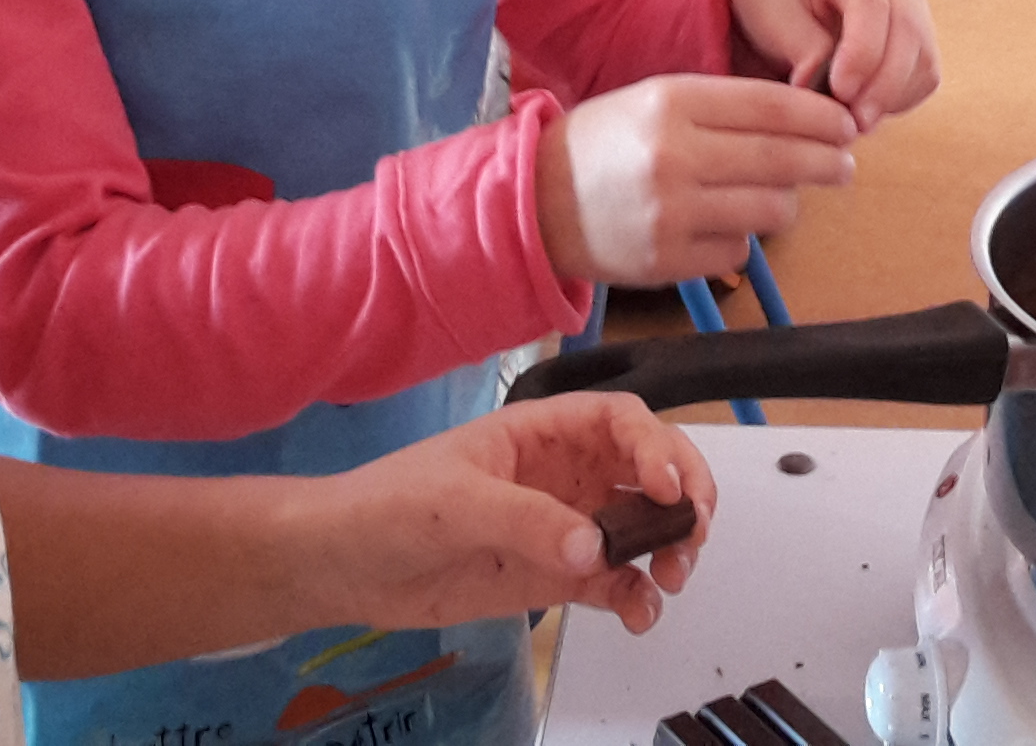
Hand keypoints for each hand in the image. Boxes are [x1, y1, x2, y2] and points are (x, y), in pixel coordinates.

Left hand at [301, 394, 714, 635]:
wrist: (343, 567)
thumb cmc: (387, 506)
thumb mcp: (455, 503)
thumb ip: (527, 519)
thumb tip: (596, 546)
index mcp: (541, 433)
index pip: (619, 421)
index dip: (656, 445)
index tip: (667, 487)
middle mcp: (565, 474)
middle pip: (648, 470)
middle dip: (683, 496)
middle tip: (692, 532)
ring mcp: (565, 526)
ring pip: (642, 528)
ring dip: (669, 549)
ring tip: (670, 579)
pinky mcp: (557, 576)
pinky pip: (615, 583)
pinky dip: (638, 598)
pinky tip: (640, 615)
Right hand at [538, 75, 856, 283]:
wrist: (535, 201)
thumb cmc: (607, 144)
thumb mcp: (656, 100)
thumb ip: (726, 108)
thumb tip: (810, 123)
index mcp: (673, 102)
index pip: (773, 106)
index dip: (821, 117)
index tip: (846, 125)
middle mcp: (674, 155)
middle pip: (783, 160)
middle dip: (827, 162)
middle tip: (844, 165)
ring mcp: (672, 213)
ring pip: (770, 211)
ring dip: (782, 204)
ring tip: (773, 197)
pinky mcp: (668, 262)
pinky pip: (738, 253)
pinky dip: (739, 242)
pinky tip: (718, 227)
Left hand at [729, 0, 939, 130]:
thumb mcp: (770, 11)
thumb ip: (801, 47)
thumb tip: (825, 90)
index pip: (872, 4)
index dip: (862, 53)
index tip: (839, 92)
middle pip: (908, 30)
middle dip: (883, 84)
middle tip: (853, 122)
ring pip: (923, 56)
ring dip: (892, 96)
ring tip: (852, 119)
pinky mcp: (920, 32)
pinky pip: (925, 74)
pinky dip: (900, 99)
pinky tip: (866, 108)